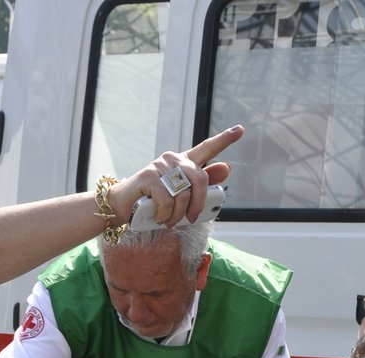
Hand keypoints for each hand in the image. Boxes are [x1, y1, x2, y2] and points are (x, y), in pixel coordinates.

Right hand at [110, 126, 243, 229]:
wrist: (124, 206)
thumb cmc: (155, 202)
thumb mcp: (181, 196)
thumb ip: (203, 185)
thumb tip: (226, 168)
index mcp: (184, 162)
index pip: (207, 148)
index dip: (224, 139)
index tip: (240, 130)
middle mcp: (173, 159)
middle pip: (200, 179)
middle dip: (199, 203)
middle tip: (190, 219)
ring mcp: (160, 166)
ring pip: (183, 194)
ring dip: (177, 215)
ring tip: (169, 221)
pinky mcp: (148, 176)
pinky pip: (167, 200)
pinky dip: (165, 214)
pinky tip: (159, 217)